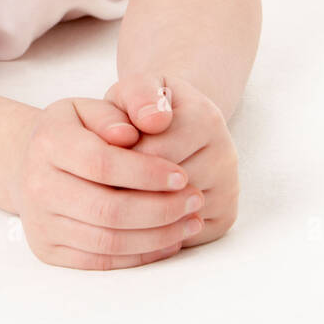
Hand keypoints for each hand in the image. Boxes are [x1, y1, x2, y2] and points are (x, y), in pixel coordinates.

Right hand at [11, 95, 205, 269]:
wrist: (32, 163)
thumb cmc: (74, 131)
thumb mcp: (90, 108)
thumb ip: (115, 113)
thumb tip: (133, 134)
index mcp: (48, 141)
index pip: (102, 163)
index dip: (146, 172)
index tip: (181, 175)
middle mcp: (37, 184)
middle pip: (107, 209)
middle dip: (160, 209)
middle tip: (195, 200)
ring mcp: (40, 222)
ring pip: (107, 241)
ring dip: (157, 236)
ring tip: (190, 222)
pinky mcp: (48, 250)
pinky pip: (101, 262)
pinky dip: (140, 255)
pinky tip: (168, 240)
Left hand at [99, 73, 239, 249]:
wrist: (177, 122)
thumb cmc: (146, 107)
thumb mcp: (136, 88)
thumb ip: (139, 94)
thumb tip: (153, 120)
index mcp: (205, 118)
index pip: (152, 154)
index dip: (116, 161)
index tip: (95, 158)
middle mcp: (226, 155)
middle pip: (163, 188)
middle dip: (124, 188)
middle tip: (96, 184)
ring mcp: (228, 190)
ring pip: (173, 215)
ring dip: (137, 212)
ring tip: (115, 195)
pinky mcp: (224, 218)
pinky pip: (183, 236)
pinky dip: (155, 230)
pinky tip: (137, 211)